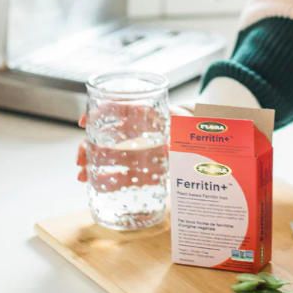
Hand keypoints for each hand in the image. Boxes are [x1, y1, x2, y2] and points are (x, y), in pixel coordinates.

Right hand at [75, 102, 193, 182]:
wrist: (213, 144)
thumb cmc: (198, 129)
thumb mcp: (190, 129)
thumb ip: (180, 137)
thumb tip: (168, 148)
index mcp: (152, 115)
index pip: (123, 107)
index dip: (102, 112)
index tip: (84, 121)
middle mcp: (143, 132)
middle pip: (110, 134)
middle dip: (90, 145)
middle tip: (79, 159)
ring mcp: (143, 151)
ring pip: (113, 155)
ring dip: (94, 163)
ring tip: (82, 176)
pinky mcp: (147, 171)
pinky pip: (125, 175)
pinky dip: (110, 180)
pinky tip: (97, 186)